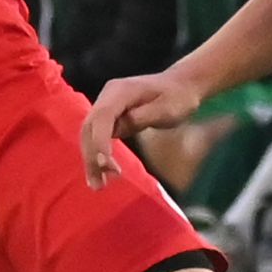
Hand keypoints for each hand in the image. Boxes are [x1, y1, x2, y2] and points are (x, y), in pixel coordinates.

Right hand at [83, 69, 202, 186]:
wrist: (181, 85)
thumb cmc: (178, 97)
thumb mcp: (166, 109)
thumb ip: (141, 118)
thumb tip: (116, 131)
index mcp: (120, 91)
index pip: (103, 116)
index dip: (100, 140)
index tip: (105, 164)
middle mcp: (108, 95)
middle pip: (90, 127)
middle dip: (92, 156)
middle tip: (99, 184)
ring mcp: (107, 105)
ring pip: (89, 133)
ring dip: (91, 159)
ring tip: (98, 185)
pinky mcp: (110, 116)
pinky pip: (97, 135)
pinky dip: (97, 154)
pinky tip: (100, 172)